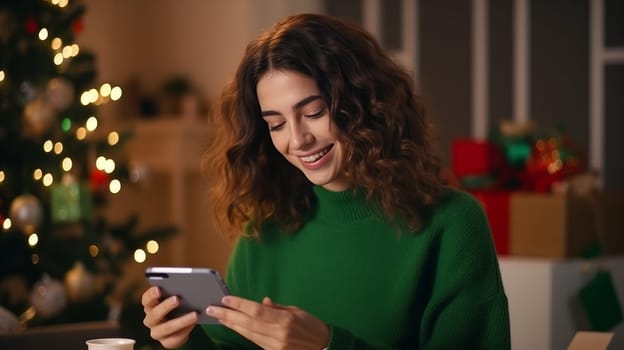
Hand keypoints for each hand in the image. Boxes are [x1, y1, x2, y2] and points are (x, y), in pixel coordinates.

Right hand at [141, 286, 198, 348]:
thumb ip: (178, 291)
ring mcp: (157, 332)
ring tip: (195, 314)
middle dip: (166, 306)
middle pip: (154, 314)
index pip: (146, 300)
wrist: (181, 325)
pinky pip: (174, 338)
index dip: (151, 294)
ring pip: (166, 328)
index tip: (159, 288)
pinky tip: (194, 324)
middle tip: (178, 298)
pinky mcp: (166, 342)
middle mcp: (150, 319)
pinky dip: (185, 331)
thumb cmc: (179, 306)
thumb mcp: (177, 297)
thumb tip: (190, 283)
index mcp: (150, 306)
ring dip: (181, 321)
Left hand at [207, 295, 329, 349]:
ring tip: (218, 317)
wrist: (323, 346)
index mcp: (285, 319)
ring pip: (248, 334)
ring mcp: (275, 346)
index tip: (225, 299)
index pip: (256, 311)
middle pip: (247, 323)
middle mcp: (279, 334)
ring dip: (231, 325)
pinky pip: (254, 341)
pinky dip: (243, 333)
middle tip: (212, 309)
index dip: (239, 305)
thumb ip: (276, 308)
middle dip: (228, 315)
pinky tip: (233, 326)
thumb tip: (261, 302)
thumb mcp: (296, 311)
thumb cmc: (311, 325)